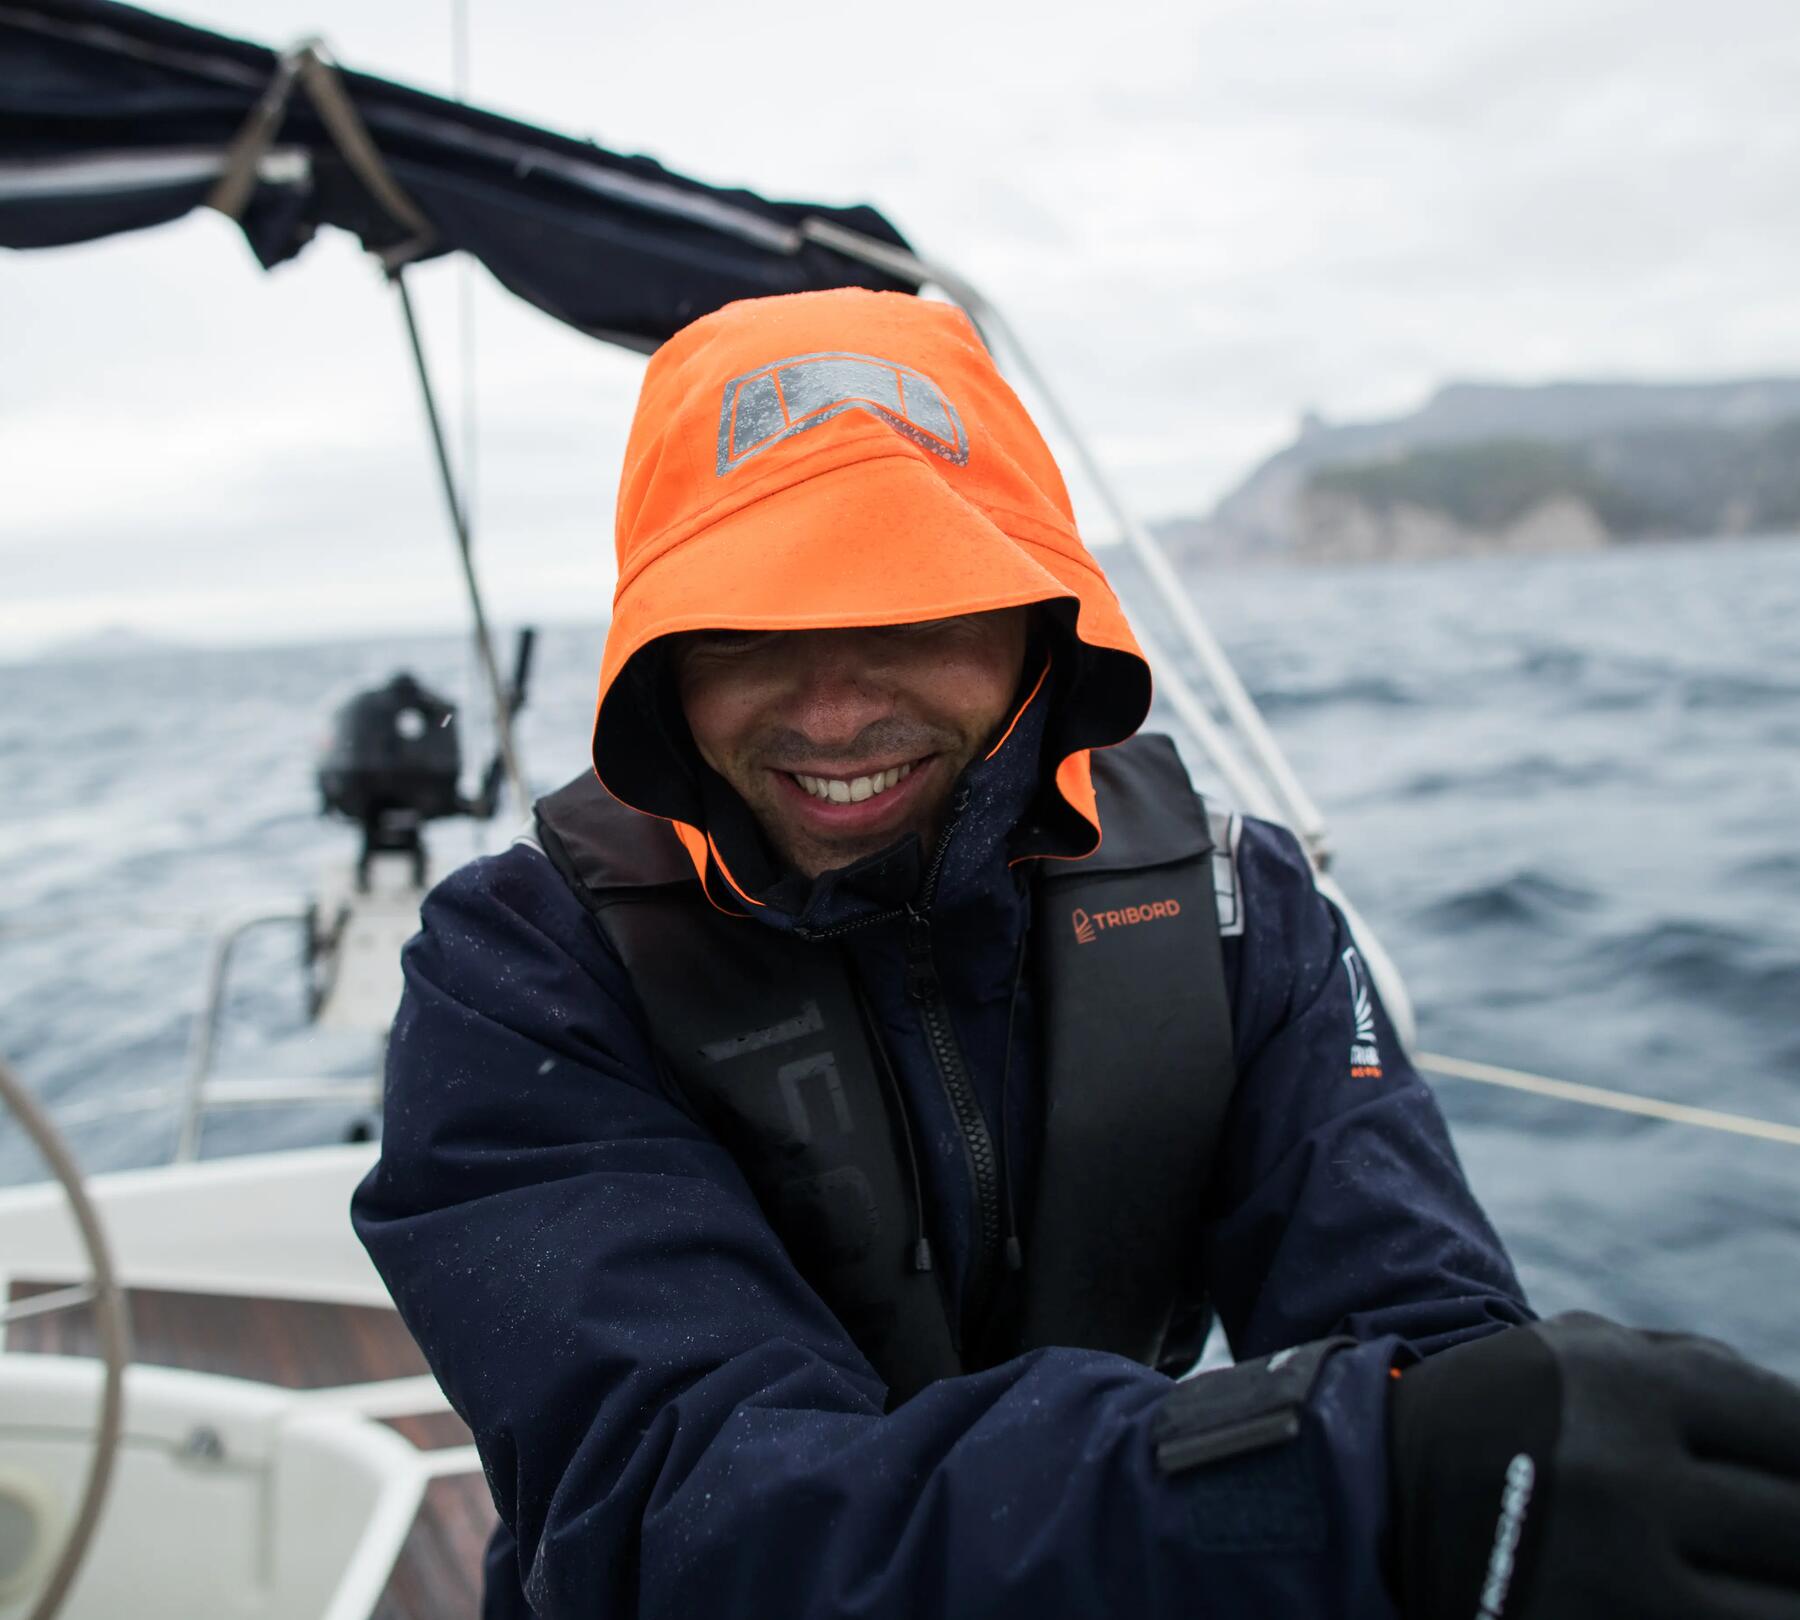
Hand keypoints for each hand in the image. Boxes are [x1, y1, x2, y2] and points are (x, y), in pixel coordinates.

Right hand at [1388, 1312, 1799, 1619]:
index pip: (1793, 1431)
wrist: (1378, 1494)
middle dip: (1790, 1535)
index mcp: (1618, 1386)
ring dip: (1772, 1592)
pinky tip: (1701, 1599)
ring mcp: (1604, 1574)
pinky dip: (1727, 1617)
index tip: (1790, 1478)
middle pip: (1794, 1527)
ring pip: (1777, 1611)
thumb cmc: (1515, 1414)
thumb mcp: (1588, 1354)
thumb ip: (1708, 1375)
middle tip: (1766, 1536)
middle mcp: (1615, 1477)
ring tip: (1743, 1574)